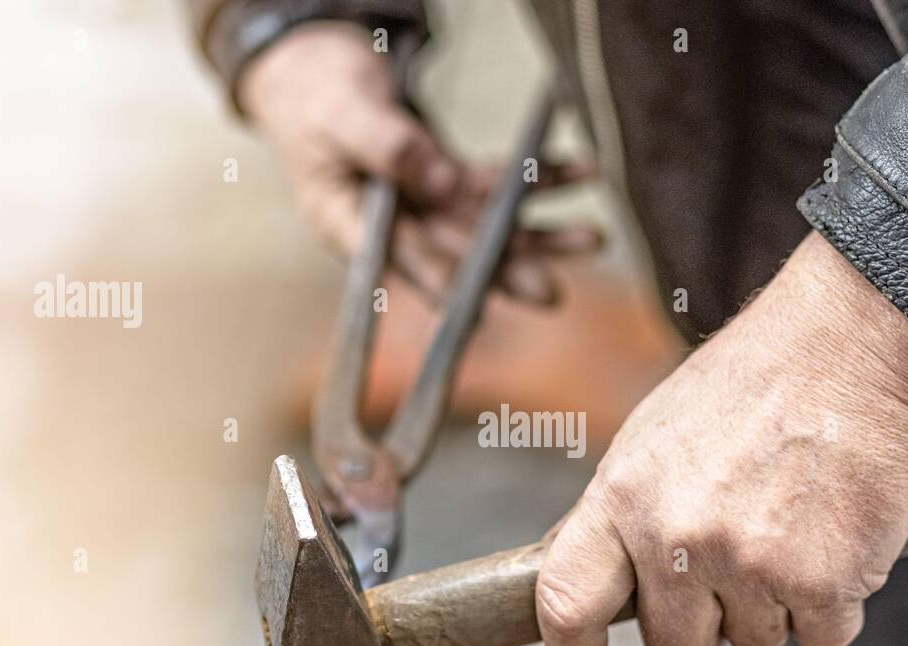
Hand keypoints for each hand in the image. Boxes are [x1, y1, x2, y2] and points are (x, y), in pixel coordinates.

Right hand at [238, 22, 599, 305]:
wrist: (320, 73)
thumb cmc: (316, 96)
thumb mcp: (341, 114)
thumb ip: (384, 145)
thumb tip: (437, 179)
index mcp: (350, 224)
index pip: (400, 261)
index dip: (439, 283)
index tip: (479, 310)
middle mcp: (395, 226)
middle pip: (455, 254)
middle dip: (506, 271)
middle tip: (552, 293)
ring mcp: (424, 206)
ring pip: (487, 227)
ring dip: (540, 233)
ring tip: (592, 239)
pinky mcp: (448, 182)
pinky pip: (498, 185)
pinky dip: (538, 178)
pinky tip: (578, 173)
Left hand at [535, 231, 907, 645]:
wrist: (853, 343)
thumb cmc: (756, 383)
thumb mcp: (654, 436)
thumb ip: (620, 514)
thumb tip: (586, 578)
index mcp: (623, 496)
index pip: (566, 603)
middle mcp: (675, 537)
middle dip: (707, 624)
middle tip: (738, 562)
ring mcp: (747, 562)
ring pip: (755, 642)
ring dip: (777, 603)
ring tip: (793, 521)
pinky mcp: (820, 581)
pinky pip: (823, 636)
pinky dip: (836, 603)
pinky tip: (836, 535)